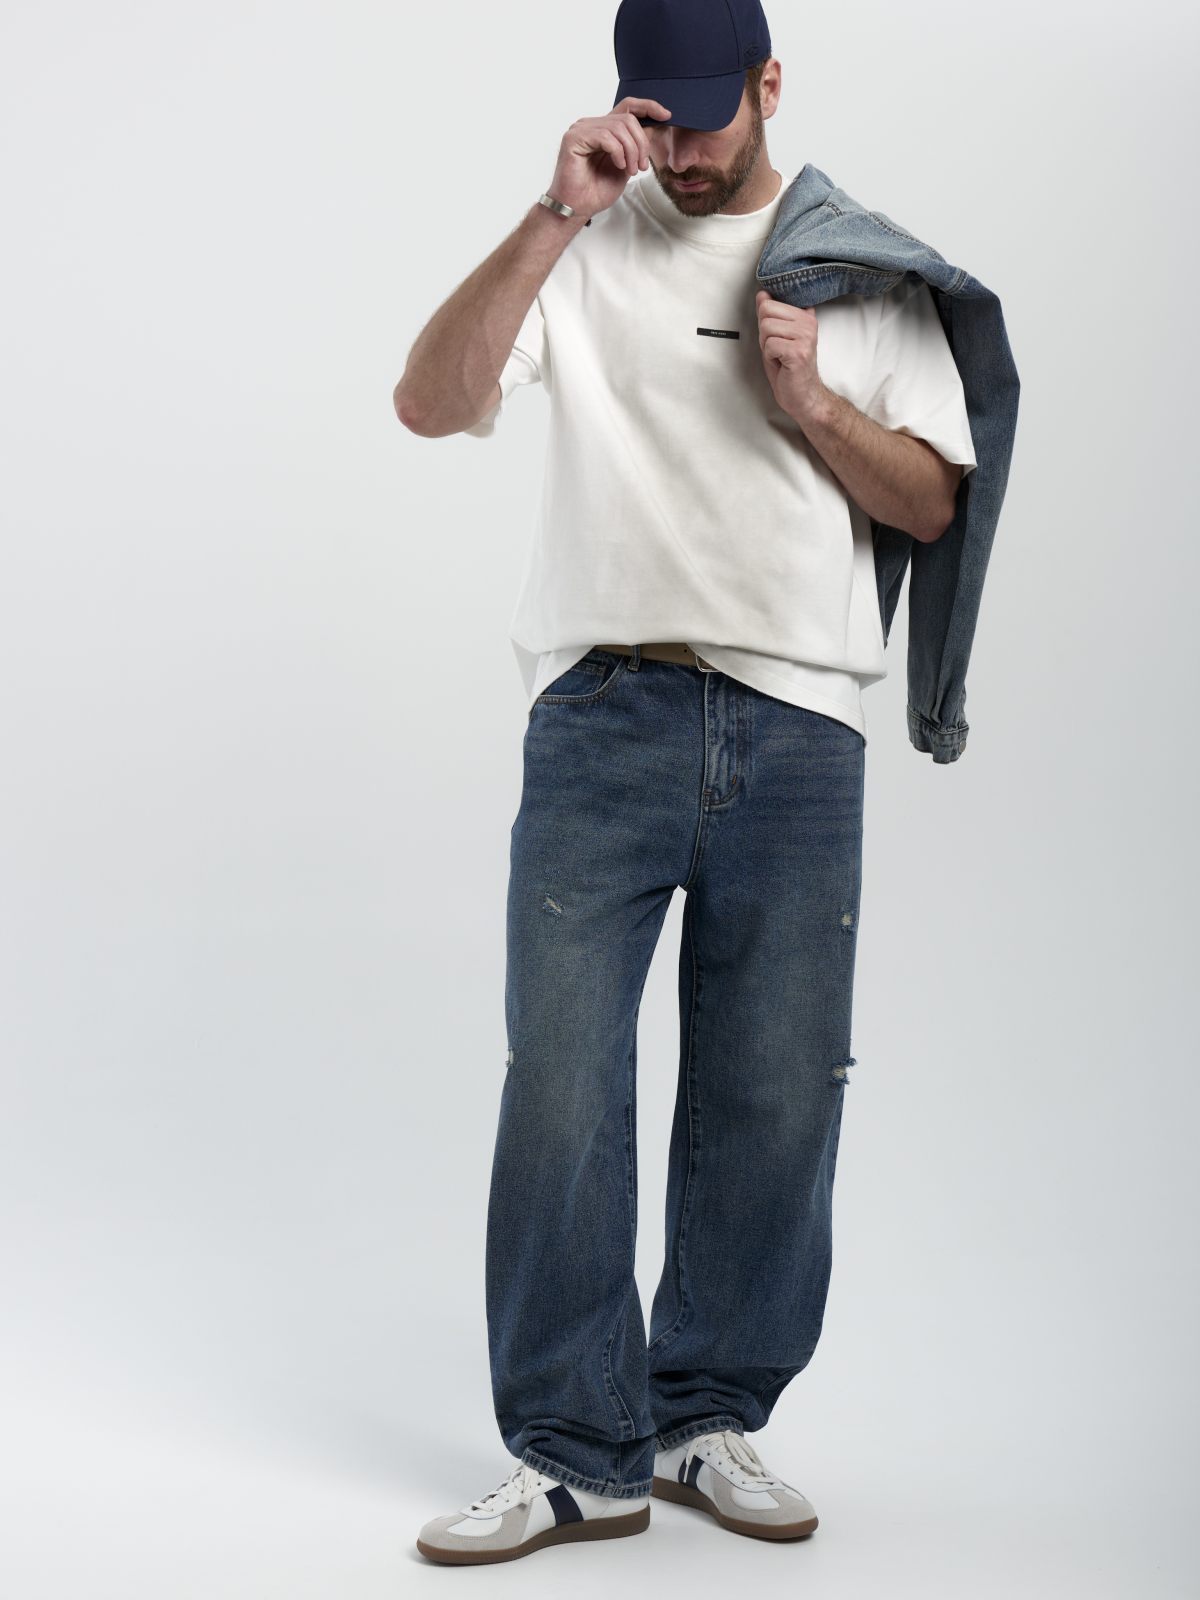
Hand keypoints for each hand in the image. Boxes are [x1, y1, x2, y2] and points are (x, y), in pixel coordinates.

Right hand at [545, 99, 670, 221]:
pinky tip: (618, 166)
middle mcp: (591, 124)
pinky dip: (618, 152)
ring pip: (619, 127)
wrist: (578, 208)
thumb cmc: (597, 191)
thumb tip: (654, 125)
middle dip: (641, 143)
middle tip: (642, 167)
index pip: (627, 107)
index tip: (666, 115)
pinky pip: (606, 136)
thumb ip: (636, 146)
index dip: (648, 107)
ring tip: (630, 170)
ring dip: (631, 151)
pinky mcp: (574, 137)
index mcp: (603, 129)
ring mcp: (581, 129)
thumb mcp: (626, 165)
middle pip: (628, 119)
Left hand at [756, 289, 827, 421]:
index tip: (777, 338)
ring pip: (766, 328)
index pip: (770, 302)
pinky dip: (770, 357)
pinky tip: (782, 363)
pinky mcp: (799, 351)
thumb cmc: (789, 369)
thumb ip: (769, 315)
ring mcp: (805, 336)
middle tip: (777, 349)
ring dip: (767, 346)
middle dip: (764, 333)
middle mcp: (808, 323)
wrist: (803, 396)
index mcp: (805, 315)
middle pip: (766, 312)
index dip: (765, 323)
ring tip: (780, 356)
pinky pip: (770, 345)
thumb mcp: (776, 337)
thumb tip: (762, 295)